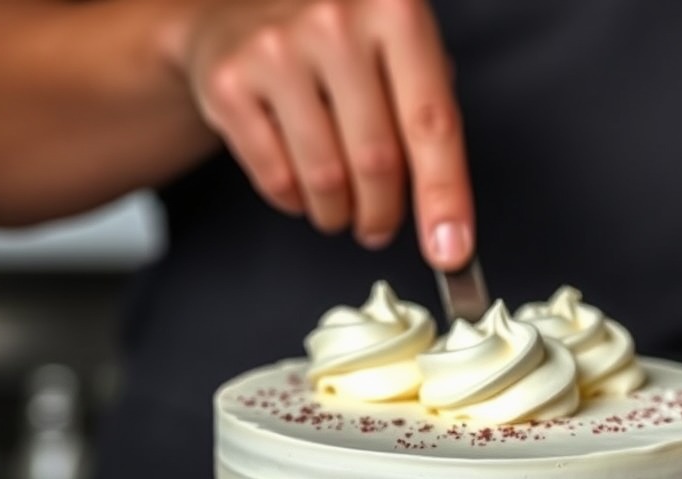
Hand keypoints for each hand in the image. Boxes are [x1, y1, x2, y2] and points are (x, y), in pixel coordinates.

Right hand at [166, 0, 473, 267]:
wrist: (243, 17)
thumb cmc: (342, 48)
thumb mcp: (401, 58)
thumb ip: (430, 123)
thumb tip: (448, 228)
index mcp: (394, 10)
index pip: (431, 124)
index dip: (444, 197)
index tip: (451, 251)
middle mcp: (335, 20)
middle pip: (376, 162)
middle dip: (383, 214)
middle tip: (380, 223)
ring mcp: (276, 48)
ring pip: (326, 181)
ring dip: (339, 214)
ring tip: (341, 204)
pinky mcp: (230, 84)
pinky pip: (277, 181)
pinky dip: (296, 201)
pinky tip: (300, 181)